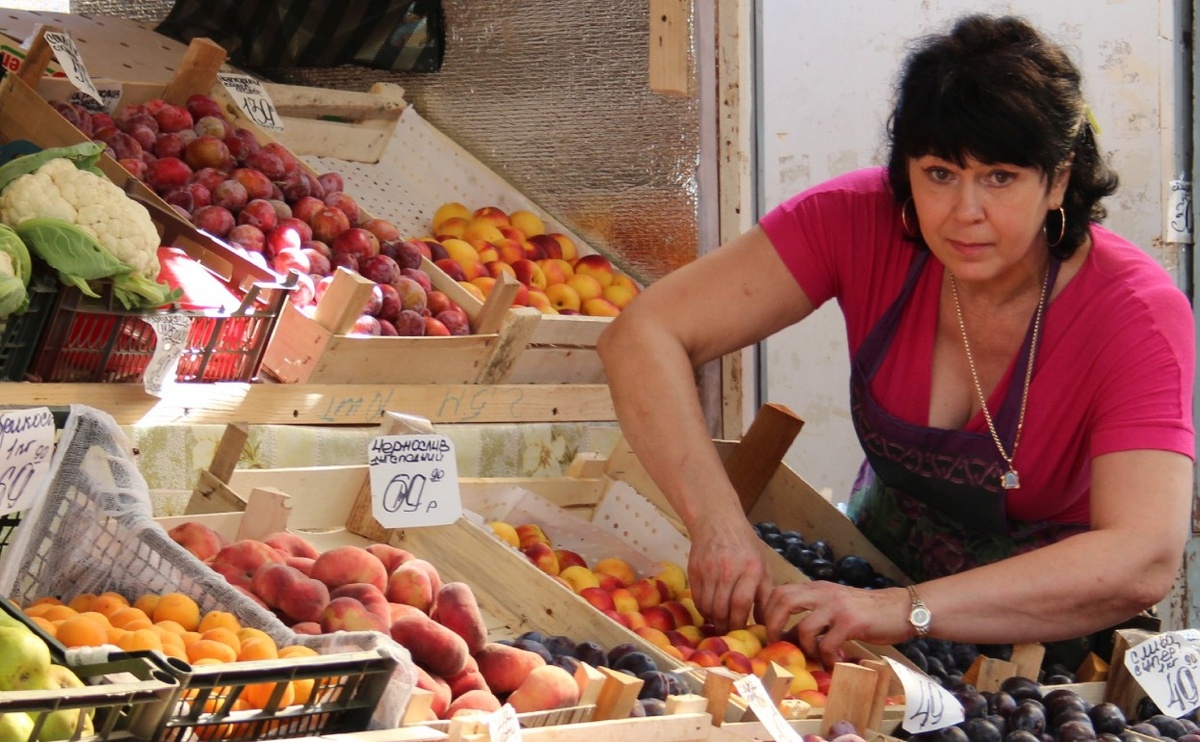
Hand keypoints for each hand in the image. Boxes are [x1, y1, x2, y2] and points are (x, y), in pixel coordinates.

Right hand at [687, 516, 770, 632]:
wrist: (717, 520)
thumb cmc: (745, 544)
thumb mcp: (762, 564)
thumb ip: (765, 594)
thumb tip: (765, 623)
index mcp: (751, 568)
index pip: (741, 603)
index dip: (740, 622)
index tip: (742, 631)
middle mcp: (728, 570)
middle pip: (722, 608)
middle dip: (725, 626)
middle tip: (729, 632)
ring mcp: (709, 570)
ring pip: (707, 606)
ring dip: (713, 620)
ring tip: (719, 624)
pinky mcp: (694, 570)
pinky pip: (696, 598)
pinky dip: (702, 610)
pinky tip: (709, 612)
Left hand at [762, 583, 911, 666]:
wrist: (901, 608)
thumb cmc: (866, 611)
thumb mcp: (835, 606)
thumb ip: (813, 615)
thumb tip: (787, 636)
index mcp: (817, 588)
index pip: (780, 591)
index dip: (768, 611)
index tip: (769, 630)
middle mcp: (824, 593)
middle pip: (783, 601)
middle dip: (774, 625)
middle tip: (778, 644)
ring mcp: (837, 607)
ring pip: (804, 628)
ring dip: (805, 648)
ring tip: (816, 657)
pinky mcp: (851, 623)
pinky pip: (827, 644)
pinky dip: (827, 658)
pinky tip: (836, 661)